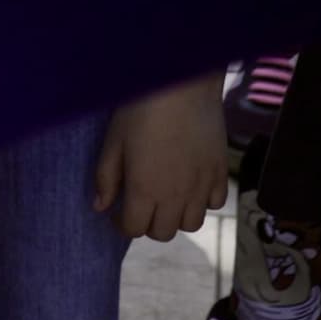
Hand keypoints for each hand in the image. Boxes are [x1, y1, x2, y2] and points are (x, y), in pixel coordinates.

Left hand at [93, 74, 233, 242]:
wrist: (182, 86)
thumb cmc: (141, 109)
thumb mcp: (114, 141)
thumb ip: (106, 177)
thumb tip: (100, 206)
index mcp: (144, 191)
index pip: (134, 229)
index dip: (122, 224)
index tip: (117, 212)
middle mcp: (175, 196)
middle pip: (162, 233)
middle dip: (147, 224)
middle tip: (140, 204)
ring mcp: (201, 187)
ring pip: (191, 225)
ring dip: (176, 218)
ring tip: (166, 198)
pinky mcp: (220, 173)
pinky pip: (215, 204)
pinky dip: (203, 202)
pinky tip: (192, 185)